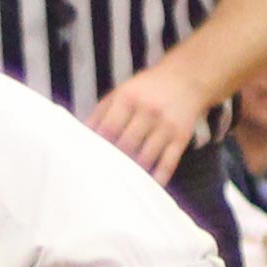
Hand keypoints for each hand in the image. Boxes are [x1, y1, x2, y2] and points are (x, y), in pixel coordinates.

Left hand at [84, 67, 212, 180]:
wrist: (187, 77)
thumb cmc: (147, 89)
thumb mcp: (121, 92)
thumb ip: (100, 113)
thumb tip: (80, 137)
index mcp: (128, 99)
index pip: (108, 129)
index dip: (97, 148)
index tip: (88, 164)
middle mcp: (148, 111)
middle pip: (126, 146)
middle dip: (113, 164)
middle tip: (101, 181)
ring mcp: (166, 126)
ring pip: (146, 157)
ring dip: (133, 174)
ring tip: (120, 188)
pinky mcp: (181, 137)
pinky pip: (168, 163)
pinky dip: (158, 178)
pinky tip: (148, 187)